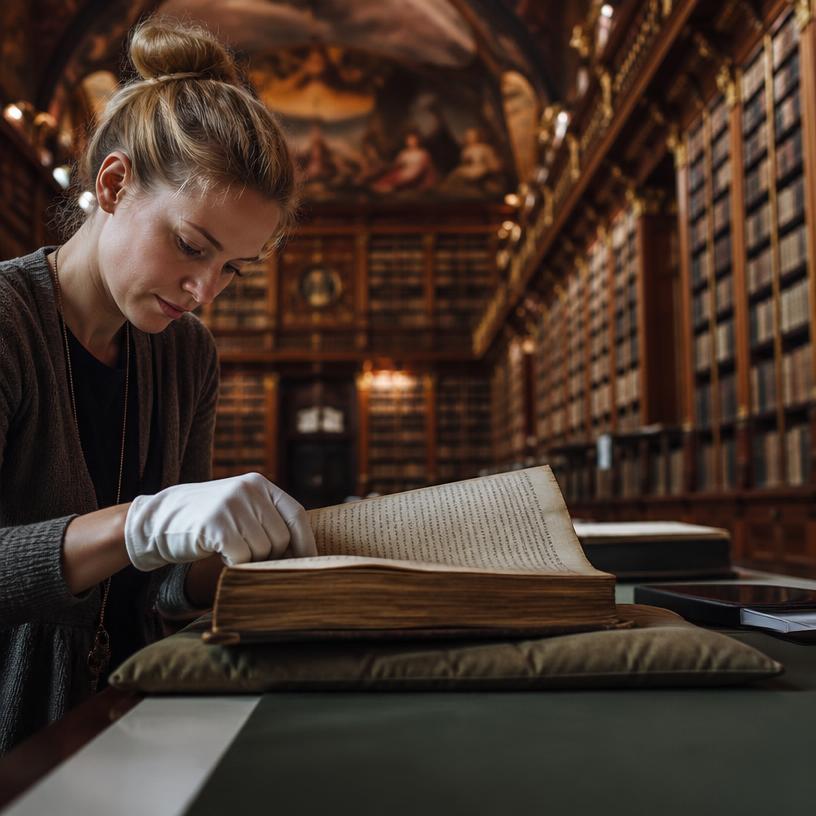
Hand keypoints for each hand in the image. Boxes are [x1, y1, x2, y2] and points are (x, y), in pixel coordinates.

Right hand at [124, 473, 316, 570]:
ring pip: (263, 550)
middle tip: (248, 557)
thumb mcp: (240, 508)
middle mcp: (249, 490)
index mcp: (259, 484)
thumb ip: (268, 519)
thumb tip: (305, 554)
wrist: (157, 520)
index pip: (296, 515)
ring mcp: (232, 505)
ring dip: (249, 560)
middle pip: (281, 538)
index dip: (306, 543)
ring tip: (229, 550)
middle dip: (269, 556)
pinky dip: (233, 564)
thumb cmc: (206, 521)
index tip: (310, 565)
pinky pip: (242, 557)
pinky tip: (219, 555)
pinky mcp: (216, 525)